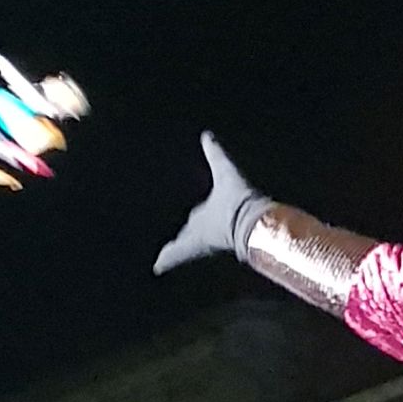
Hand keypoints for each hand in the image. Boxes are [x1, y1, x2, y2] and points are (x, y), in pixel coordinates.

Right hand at [154, 131, 265, 274]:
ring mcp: (200, 237)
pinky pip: (177, 254)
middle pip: (193, 229)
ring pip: (184, 245)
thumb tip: (207, 135)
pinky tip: (158, 266)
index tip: (195, 216)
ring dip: (175, 250)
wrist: (244, 217)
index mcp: (214, 209)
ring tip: (162, 259)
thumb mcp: (223, 169)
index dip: (200, 214)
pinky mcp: (193, 246)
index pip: (203, 213)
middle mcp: (206, 224)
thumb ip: (215, 153)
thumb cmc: (238, 196)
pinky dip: (168, 259)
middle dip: (190, 231)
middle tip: (181, 236)